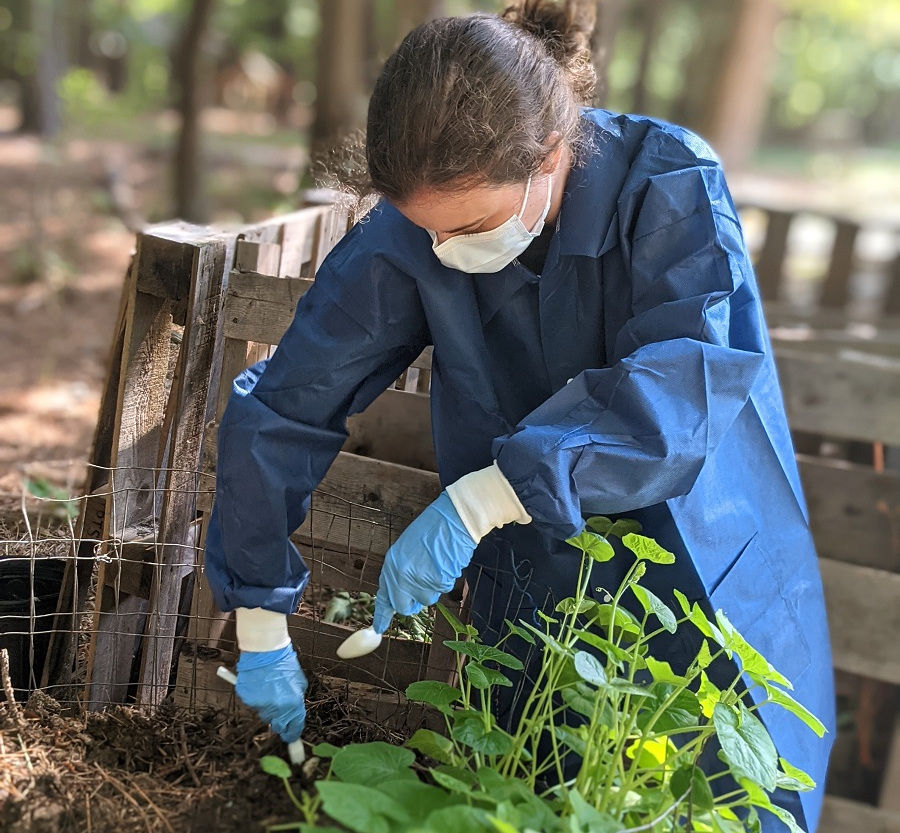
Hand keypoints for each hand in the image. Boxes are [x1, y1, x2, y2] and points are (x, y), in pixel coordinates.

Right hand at [235, 644, 306, 742]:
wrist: (266, 650)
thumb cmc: (284, 663)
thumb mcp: (299, 682)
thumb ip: (297, 699)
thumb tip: (294, 711)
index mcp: (293, 704)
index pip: (294, 727)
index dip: (292, 734)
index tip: (292, 739)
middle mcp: (277, 708)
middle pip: (277, 724)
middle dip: (279, 719)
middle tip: (279, 705)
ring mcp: (260, 704)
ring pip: (264, 714)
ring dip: (267, 706)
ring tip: (269, 688)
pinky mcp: (247, 699)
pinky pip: (253, 704)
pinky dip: (256, 697)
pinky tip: (259, 685)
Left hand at [373, 492, 475, 631]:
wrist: (452, 518)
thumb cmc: (431, 529)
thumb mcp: (406, 548)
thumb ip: (400, 571)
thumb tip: (399, 592)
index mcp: (392, 564)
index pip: (384, 596)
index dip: (382, 615)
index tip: (378, 628)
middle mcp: (402, 575)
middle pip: (403, 607)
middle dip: (412, 604)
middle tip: (421, 591)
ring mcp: (420, 580)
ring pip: (427, 600)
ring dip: (432, 589)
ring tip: (436, 565)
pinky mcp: (438, 581)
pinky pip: (442, 590)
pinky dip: (446, 580)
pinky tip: (446, 562)